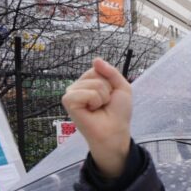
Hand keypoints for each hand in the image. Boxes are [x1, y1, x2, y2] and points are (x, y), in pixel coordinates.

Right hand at [62, 58, 132, 178]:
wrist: (115, 130)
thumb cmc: (118, 112)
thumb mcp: (121, 87)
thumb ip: (111, 72)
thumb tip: (96, 59)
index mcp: (88, 82)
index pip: (99, 68)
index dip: (110, 82)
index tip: (110, 96)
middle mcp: (78, 86)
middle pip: (96, 74)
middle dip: (107, 90)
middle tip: (104, 104)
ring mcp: (72, 93)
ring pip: (93, 84)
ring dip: (102, 97)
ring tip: (98, 108)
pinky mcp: (68, 101)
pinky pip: (85, 93)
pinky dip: (94, 101)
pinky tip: (91, 110)